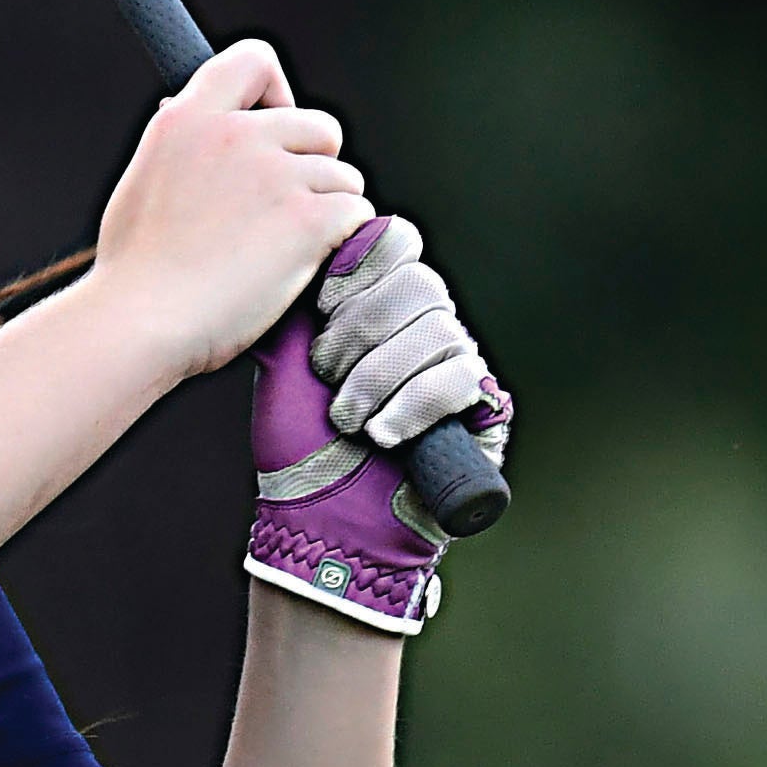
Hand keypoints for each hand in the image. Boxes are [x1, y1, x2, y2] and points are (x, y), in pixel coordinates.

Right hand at [89, 44, 370, 387]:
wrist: (139, 323)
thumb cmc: (135, 273)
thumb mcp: (145, 181)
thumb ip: (185, 149)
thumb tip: (209, 134)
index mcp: (189, 118)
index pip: (255, 59)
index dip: (278, 92)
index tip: (273, 128)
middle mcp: (236, 135)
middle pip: (320, 126)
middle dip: (315, 166)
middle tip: (288, 211)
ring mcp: (276, 175)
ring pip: (344, 177)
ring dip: (329, 211)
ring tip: (287, 251)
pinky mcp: (308, 218)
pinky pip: (357, 213)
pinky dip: (344, 240)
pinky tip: (309, 265)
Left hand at [249, 194, 511, 641]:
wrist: (323, 521)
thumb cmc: (300, 449)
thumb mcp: (283, 364)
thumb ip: (293, 304)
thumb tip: (287, 245)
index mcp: (380, 305)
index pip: (394, 244)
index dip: (361, 267)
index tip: (323, 306)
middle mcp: (424, 327)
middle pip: (416, 282)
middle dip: (361, 327)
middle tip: (326, 371)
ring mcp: (457, 365)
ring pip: (436, 330)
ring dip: (378, 375)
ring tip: (346, 417)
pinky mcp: (483, 409)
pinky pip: (459, 378)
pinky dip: (413, 404)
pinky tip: (382, 433)